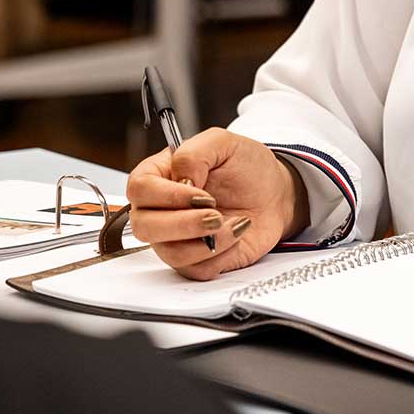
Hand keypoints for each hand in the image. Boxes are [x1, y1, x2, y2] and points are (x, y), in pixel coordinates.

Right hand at [127, 129, 300, 279]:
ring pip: (170, 253)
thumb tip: (180, 180)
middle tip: (216, 215)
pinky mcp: (195, 260)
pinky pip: (196, 270)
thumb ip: (194, 153)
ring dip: (208, 242)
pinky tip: (236, 234)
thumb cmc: (245, 166)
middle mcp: (159, 210)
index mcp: (159, 176)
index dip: (168, 196)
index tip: (201, 195)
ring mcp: (174, 238)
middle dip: (184, 224)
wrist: (273, 193)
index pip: (139, 189)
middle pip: (145, 227)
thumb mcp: (223, 143)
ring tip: (234, 223)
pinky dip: (222, 254)